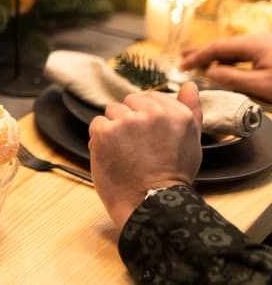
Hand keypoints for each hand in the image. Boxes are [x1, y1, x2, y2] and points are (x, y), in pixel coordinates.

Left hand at [89, 83, 202, 228]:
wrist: (152, 203)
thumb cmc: (172, 174)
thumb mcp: (191, 141)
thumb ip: (190, 110)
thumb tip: (189, 85)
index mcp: (176, 113)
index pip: (149, 97)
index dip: (146, 117)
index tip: (149, 137)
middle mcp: (152, 113)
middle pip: (129, 102)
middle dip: (130, 120)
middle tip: (139, 148)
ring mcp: (127, 121)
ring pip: (112, 112)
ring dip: (115, 129)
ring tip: (127, 153)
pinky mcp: (105, 131)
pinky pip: (97, 124)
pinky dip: (101, 139)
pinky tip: (114, 155)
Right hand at [181, 33, 271, 100]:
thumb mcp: (260, 85)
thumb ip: (232, 78)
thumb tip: (210, 72)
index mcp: (253, 44)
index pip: (217, 48)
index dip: (197, 57)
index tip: (182, 66)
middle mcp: (257, 39)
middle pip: (223, 45)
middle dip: (202, 52)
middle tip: (182, 56)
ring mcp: (264, 44)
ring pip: (233, 50)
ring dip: (214, 57)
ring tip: (198, 62)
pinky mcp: (269, 52)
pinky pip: (242, 54)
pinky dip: (228, 60)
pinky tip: (222, 66)